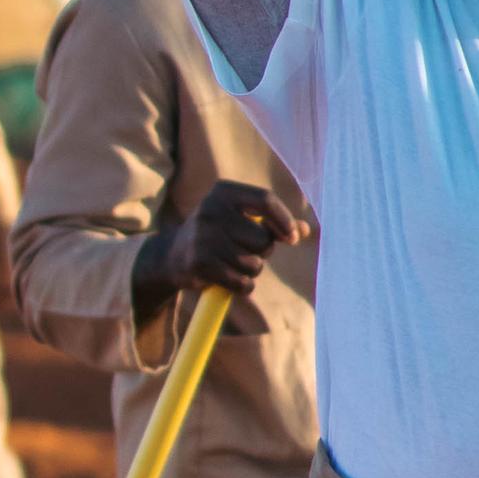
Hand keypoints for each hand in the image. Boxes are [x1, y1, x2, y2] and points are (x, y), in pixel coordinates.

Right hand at [131, 180, 305, 307]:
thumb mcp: (241, 220)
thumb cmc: (217, 235)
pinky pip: (242, 282)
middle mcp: (211, 210)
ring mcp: (203, 237)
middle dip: (263, 251)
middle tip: (244, 250)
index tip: (293, 238)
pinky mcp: (200, 264)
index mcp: (223, 191)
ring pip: (254, 264)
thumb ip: (274, 223)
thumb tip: (306, 230)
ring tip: (232, 264)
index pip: (265, 200)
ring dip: (251, 271)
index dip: (285, 220)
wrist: (172, 256)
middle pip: (263, 238)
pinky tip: (228, 280)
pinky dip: (242, 286)